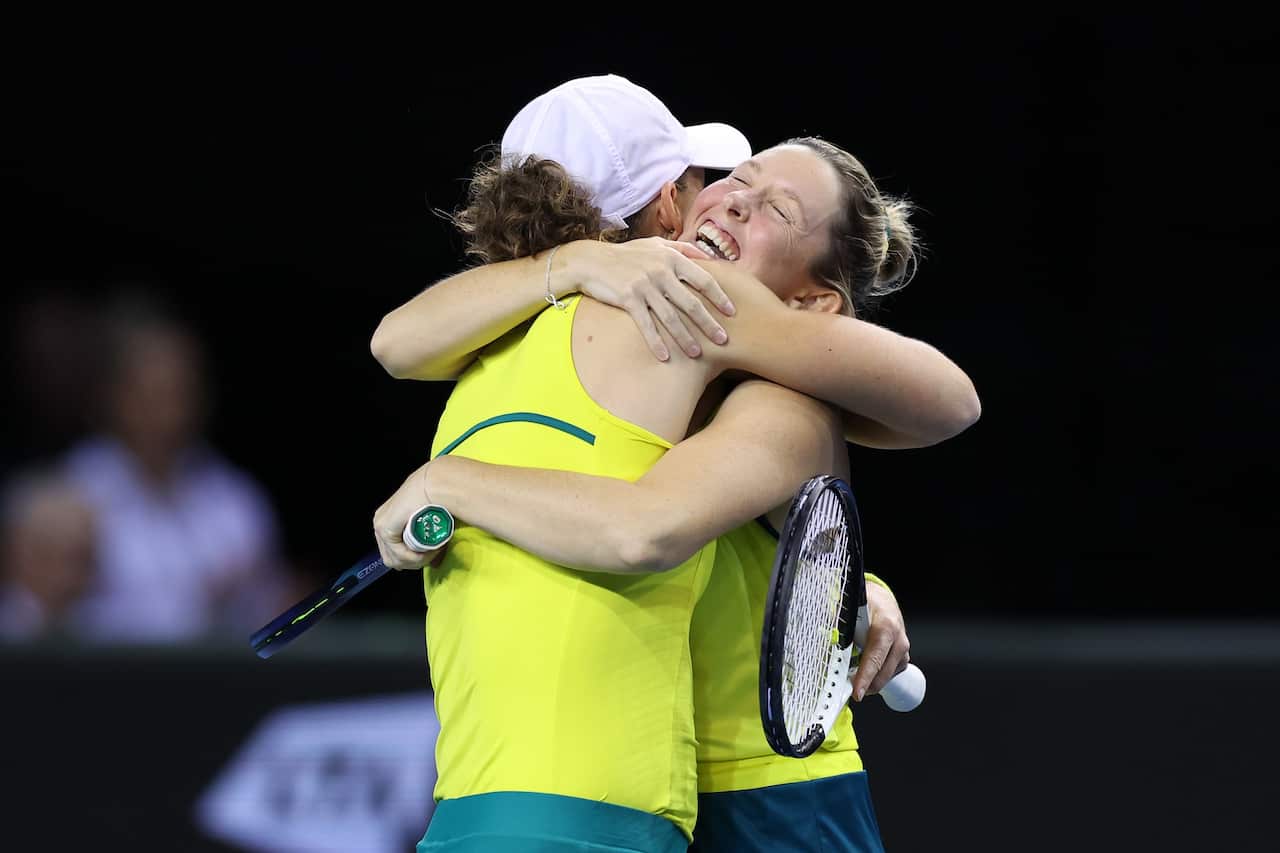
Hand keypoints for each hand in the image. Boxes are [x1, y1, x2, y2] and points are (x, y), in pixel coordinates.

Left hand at [372, 462, 443, 570]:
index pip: (394, 552)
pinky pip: (399, 554)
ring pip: (396, 560)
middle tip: (434, 554)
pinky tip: (427, 552)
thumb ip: (426, 536)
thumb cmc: (434, 497)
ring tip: (434, 551)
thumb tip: (434, 560)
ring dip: (417, 561)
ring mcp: (380, 525)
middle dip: (414, 562)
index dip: (413, 559)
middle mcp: (380, 523)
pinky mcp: (385, 529)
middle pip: (393, 559)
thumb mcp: (426, 520)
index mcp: (387, 520)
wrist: (434, 484)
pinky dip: (415, 558)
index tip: (432, 554)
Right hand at [567, 238, 735, 360]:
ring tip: (697, 354)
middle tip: (723, 340)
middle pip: (691, 302)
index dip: (719, 297)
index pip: (703, 279)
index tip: (732, 312)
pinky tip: (665, 356)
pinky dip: (656, 342)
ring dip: (685, 338)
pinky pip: (646, 324)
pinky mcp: (628, 299)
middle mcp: (660, 271)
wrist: (591, 261)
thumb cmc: (626, 254)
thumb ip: (683, 248)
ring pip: (671, 317)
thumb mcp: (655, 244)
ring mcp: (644, 285)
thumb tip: (710, 258)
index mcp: (671, 258)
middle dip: (708, 323)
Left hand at [850, 581, 910, 701]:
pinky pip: (889, 673)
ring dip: (870, 680)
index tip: (856, 693)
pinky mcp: (903, 656)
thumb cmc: (866, 604)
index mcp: (885, 627)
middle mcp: (898, 639)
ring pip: (886, 676)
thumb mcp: (850, 609)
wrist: (883, 600)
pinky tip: (864, 669)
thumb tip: (823, 643)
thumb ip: (838, 627)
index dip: (864, 678)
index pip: (874, 658)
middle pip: (882, 672)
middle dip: (865, 685)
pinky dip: (876, 675)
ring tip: (853, 676)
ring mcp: (903, 649)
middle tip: (847, 690)